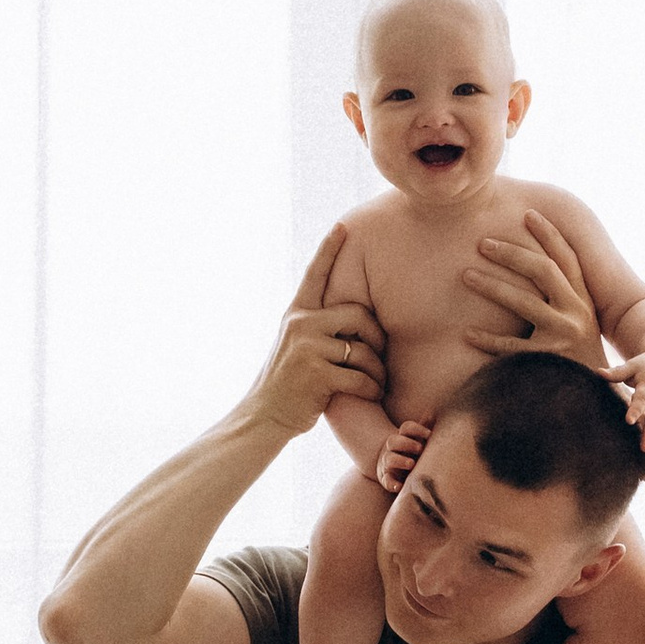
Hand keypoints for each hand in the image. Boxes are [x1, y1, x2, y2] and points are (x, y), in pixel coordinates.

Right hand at [248, 227, 386, 438]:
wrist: (264, 417)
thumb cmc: (287, 385)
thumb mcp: (295, 347)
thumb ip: (317, 329)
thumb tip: (351, 319)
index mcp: (296, 315)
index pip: (315, 275)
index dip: (329, 249)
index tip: (342, 226)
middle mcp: (301, 325)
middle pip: (358, 315)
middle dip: (376, 337)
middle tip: (380, 355)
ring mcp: (308, 348)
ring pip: (362, 349)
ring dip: (376, 370)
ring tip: (377, 382)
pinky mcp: (317, 374)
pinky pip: (360, 376)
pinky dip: (371, 389)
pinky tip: (371, 395)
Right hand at [374, 417, 430, 493]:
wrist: (393, 467)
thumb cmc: (411, 451)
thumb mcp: (419, 439)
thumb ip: (426, 429)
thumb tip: (434, 413)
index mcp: (403, 436)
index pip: (406, 427)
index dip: (417, 429)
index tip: (430, 434)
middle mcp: (392, 448)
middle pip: (394, 441)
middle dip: (407, 443)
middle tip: (420, 448)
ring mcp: (388, 463)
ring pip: (389, 459)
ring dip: (400, 460)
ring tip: (412, 464)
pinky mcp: (386, 478)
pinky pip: (387, 481)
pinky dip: (391, 483)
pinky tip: (399, 486)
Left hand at [462, 210, 607, 371]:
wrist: (597, 402)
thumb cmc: (581, 359)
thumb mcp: (582, 323)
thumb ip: (566, 298)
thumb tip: (539, 268)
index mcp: (585, 302)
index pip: (567, 260)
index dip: (550, 235)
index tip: (528, 214)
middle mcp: (577, 315)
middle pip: (543, 271)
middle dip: (512, 254)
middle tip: (482, 243)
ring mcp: (563, 338)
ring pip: (523, 302)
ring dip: (492, 285)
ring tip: (465, 274)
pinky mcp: (547, 363)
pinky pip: (510, 348)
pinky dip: (487, 340)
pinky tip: (466, 333)